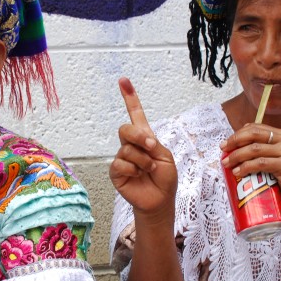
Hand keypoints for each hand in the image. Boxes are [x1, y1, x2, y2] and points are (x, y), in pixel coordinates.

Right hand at [109, 78, 176, 222]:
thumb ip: (152, 145)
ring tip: (150, 170)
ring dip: (143, 160)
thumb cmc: (165, 178)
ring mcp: (122, 158)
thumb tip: (140, 143)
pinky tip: (139, 176)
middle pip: (126, 129)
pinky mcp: (115, 172)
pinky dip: (134, 169)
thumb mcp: (165, 156)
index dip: (129, 97)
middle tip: (151, 148)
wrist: (160, 200)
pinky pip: (121, 163)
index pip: (135, 114)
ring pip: (127, 149)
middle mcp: (130, 145)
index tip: (123, 80)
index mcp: (144, 137)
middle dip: (139, 137)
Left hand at [220, 124, 280, 207]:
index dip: (237, 134)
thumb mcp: (273, 158)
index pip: (254, 128)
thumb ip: (259, 150)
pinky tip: (237, 172)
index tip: (225, 144)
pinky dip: (245, 167)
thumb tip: (232, 148)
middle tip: (223, 151)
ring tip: (226, 164)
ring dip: (236, 156)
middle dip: (234, 141)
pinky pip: (260, 163)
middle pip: (253, 135)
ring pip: (254, 149)